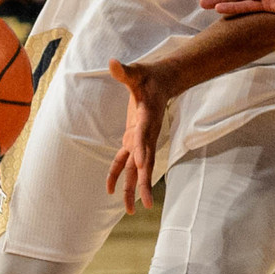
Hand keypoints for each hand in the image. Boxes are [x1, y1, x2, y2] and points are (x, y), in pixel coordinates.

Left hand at [104, 59, 173, 214]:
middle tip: (145, 204)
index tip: (143, 165)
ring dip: (133, 187)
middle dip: (144, 183)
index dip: (142, 150)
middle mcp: (146, 135)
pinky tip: (112, 192)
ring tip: (130, 210)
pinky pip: (126, 162)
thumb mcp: (136, 71)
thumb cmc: (148, 77)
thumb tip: (112, 62)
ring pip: (137, 168)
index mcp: (146, 119)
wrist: (163, 82)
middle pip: (145, 162)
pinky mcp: (133, 140)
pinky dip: (119, 175)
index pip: (144, 137)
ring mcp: (140, 140)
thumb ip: (124, 71)